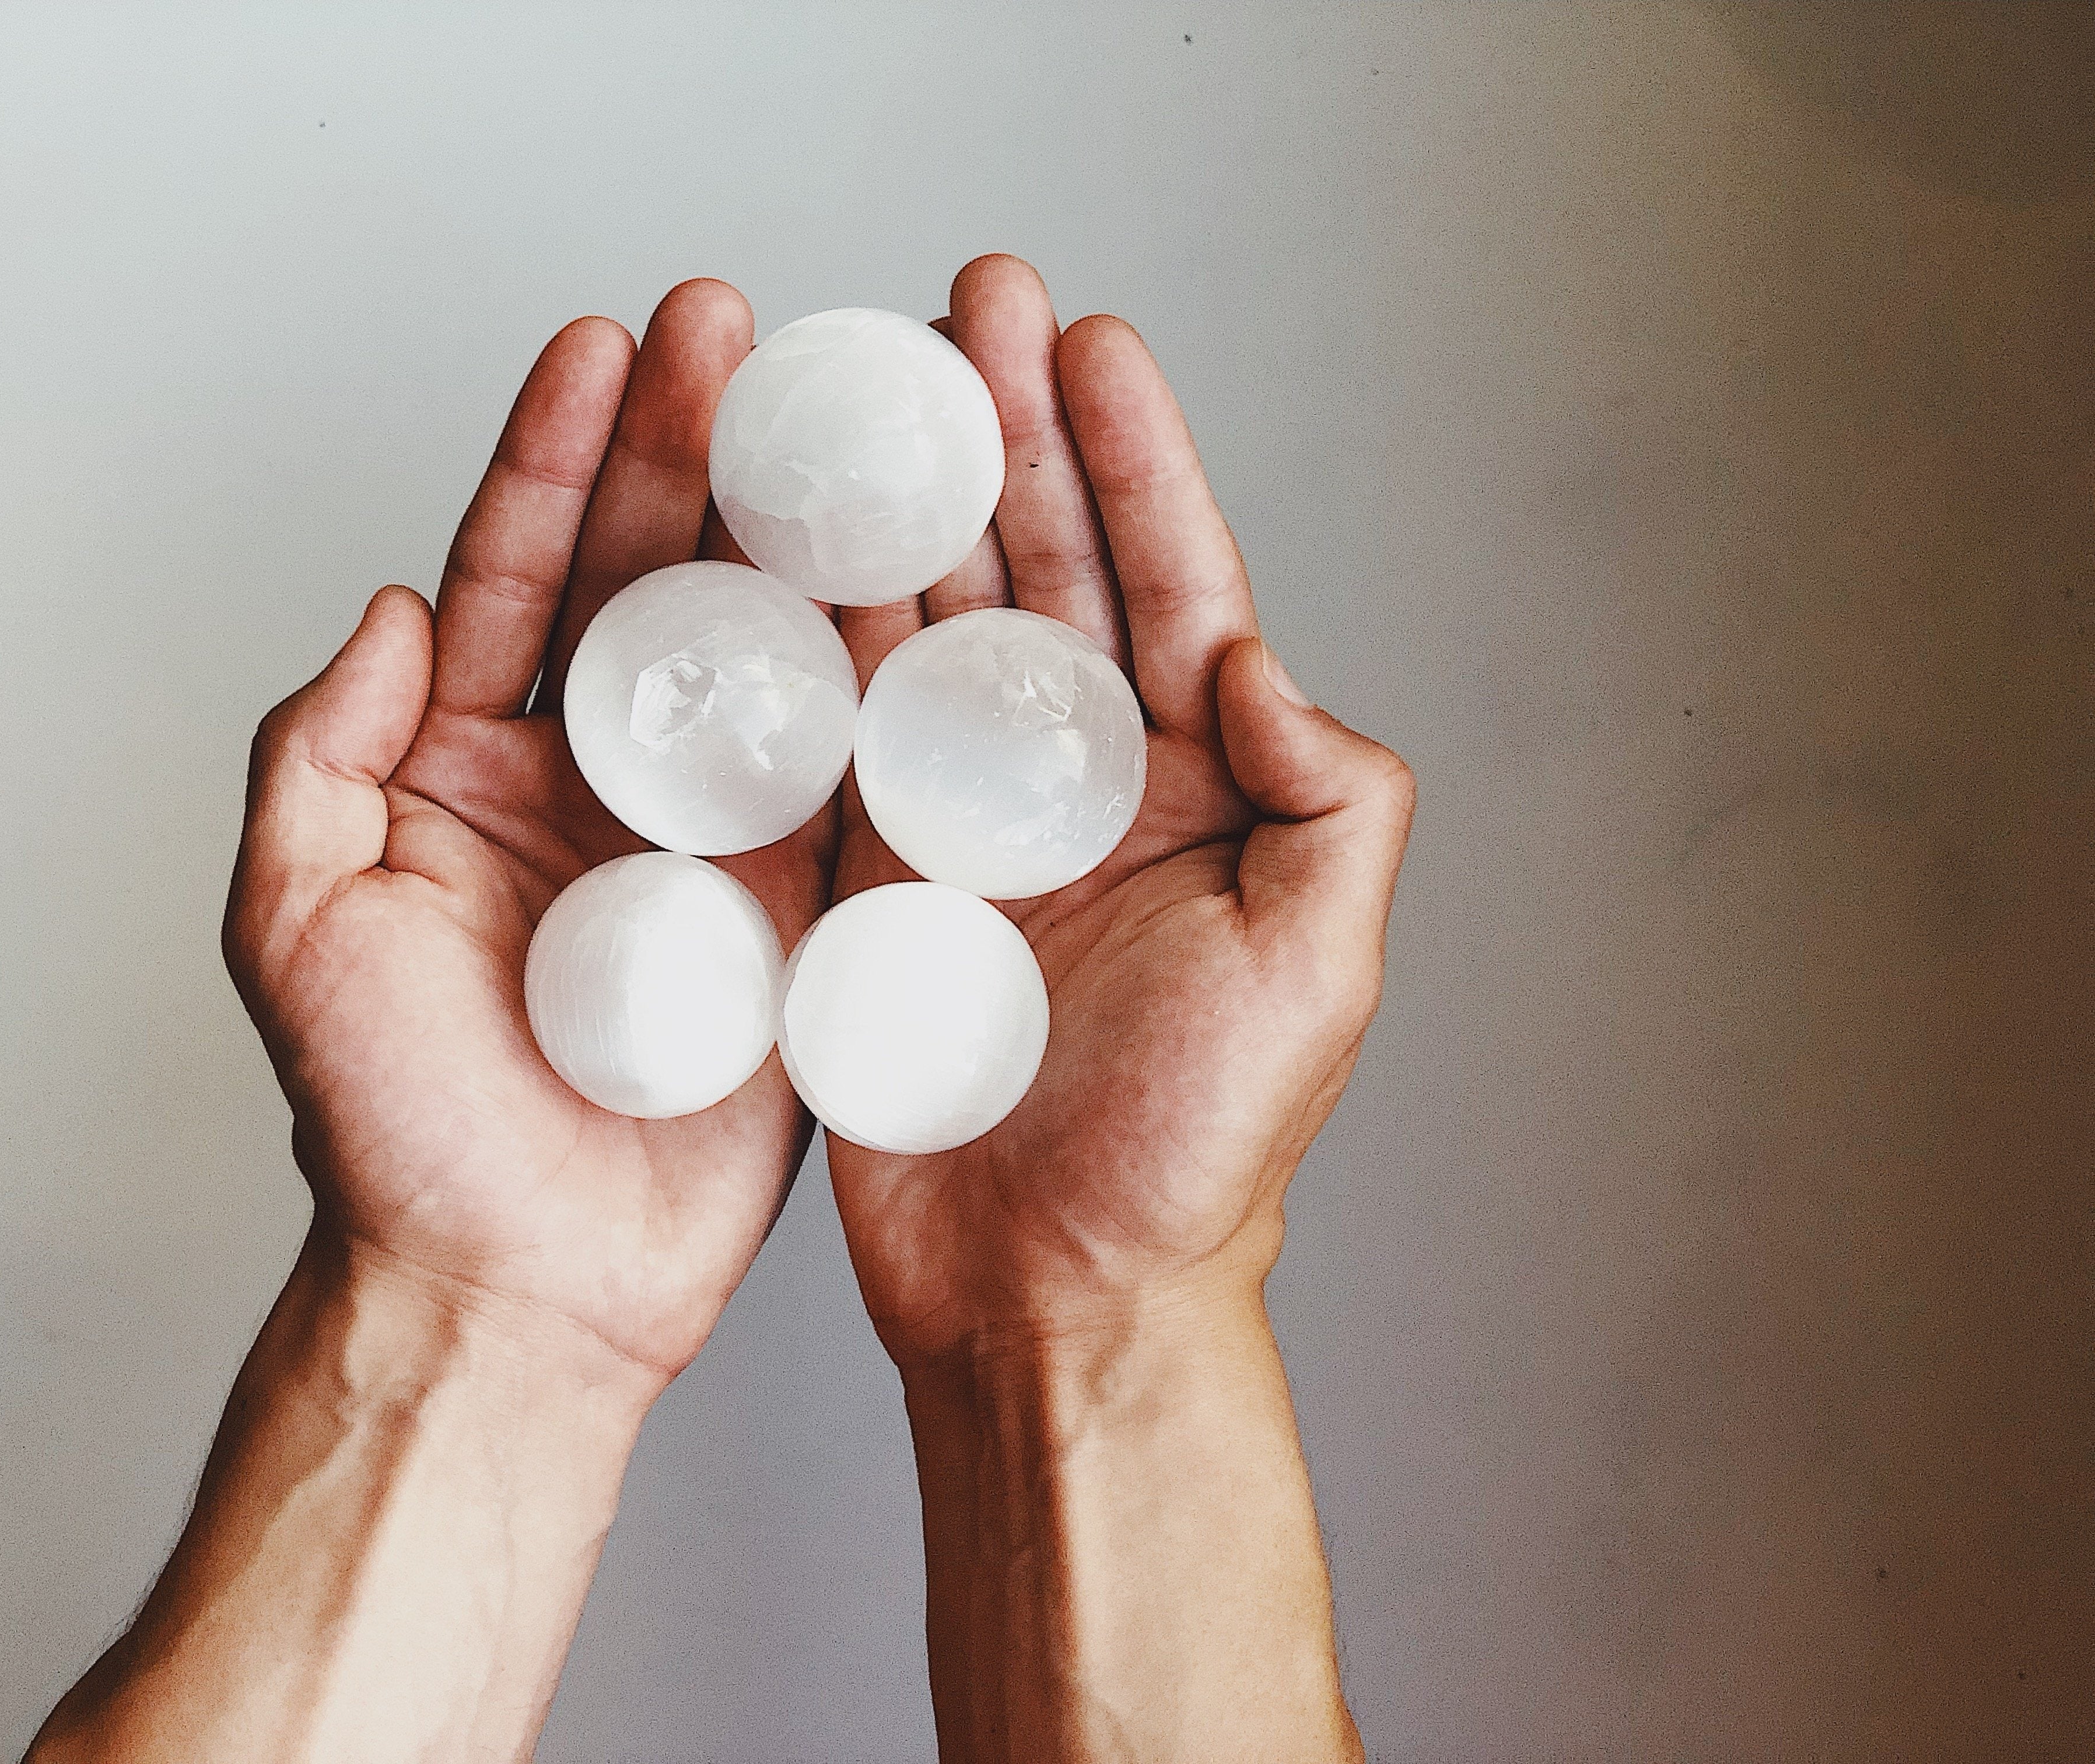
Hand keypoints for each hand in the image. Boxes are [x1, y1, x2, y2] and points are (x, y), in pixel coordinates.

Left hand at [222, 279, 820, 1384]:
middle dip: (687, 448)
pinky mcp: (793, 908)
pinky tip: (906, 574)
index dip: (555, 457)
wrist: (519, 1287)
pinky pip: (838, 775)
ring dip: (791, 530)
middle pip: (648, 581)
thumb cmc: (391, 1128)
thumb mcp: (294, 926)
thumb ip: (320, 755)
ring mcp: (702, 839)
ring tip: (837, 413)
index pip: (514, 577)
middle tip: (736, 329)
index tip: (601, 346)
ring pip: (754, 652)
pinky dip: (872, 676)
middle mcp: (591, 783)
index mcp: (464, 769)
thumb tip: (389, 607)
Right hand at [830, 254, 1415, 1367]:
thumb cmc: (1199, 1154)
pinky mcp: (865, 876)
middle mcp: (1080, 783)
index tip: (1088, 338)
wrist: (1050, 1291)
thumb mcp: (1319, 968)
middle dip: (1004, 433)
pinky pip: (831, 731)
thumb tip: (1258, 656)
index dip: (1133, 454)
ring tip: (859, 385)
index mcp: (1200, 786)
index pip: (1169, 583)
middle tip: (962, 308)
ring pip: (925, 625)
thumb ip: (1331, 800)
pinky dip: (806, 634)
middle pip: (1038, 570)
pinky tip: (780, 535)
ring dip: (897, 503)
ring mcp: (964, 822)